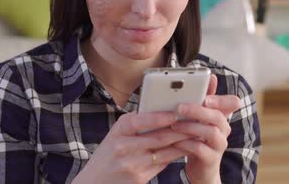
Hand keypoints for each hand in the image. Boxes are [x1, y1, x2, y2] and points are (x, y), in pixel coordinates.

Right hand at [73, 111, 190, 183]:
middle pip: (157, 137)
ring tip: (194, 134)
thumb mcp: (114, 136)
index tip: (176, 112)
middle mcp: (123, 147)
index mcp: (117, 131)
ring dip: (181, 143)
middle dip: (178, 130)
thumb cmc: (107, 156)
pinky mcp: (139, 177)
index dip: (159, 117)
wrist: (94, 183)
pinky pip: (162, 164)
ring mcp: (131, 164)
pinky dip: (174, 155)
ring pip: (163, 151)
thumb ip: (134, 126)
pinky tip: (184, 149)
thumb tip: (160, 113)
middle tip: (194, 121)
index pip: (139, 120)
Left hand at [170, 74, 241, 183]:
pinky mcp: (211, 159)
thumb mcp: (198, 119)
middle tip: (179, 107)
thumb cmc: (197, 139)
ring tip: (174, 124)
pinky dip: (186, 143)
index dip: (221, 97)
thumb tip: (199, 80)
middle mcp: (224, 129)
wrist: (200, 169)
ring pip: (210, 132)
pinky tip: (175, 141)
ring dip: (190, 126)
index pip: (232, 102)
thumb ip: (199, 101)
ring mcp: (219, 145)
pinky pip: (200, 149)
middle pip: (217, 116)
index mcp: (221, 116)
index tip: (206, 95)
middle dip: (198, 110)